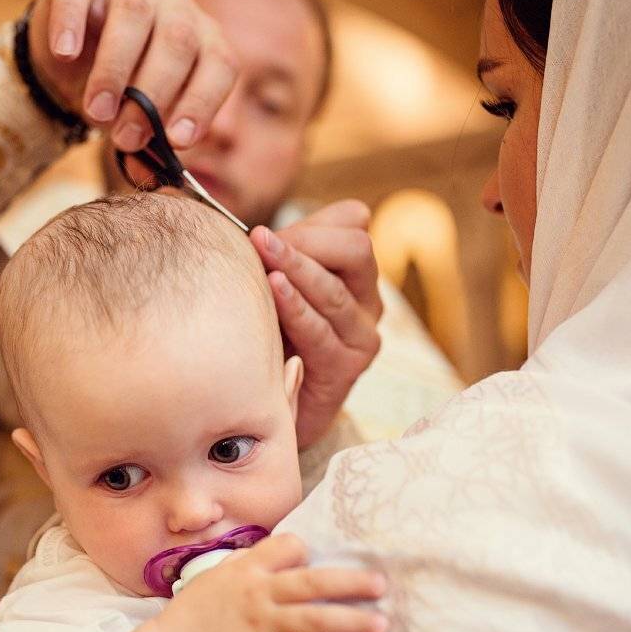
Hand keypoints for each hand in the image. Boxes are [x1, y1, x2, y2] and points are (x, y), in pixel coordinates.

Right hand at [29, 0, 236, 151]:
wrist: (67, 66)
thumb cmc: (118, 96)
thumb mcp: (139, 123)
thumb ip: (151, 146)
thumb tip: (155, 177)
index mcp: (203, 41)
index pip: (219, 65)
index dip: (202, 103)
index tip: (177, 141)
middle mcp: (176, 7)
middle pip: (178, 41)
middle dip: (151, 96)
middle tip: (125, 137)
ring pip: (134, 14)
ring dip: (114, 69)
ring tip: (94, 112)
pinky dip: (73, 24)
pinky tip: (66, 54)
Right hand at [155, 534, 387, 631]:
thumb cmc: (197, 612)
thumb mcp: (220, 575)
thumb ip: (254, 563)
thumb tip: (292, 551)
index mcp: (249, 569)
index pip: (288, 548)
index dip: (306, 552)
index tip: (320, 562)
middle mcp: (259, 594)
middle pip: (312, 583)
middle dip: (350, 583)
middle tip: (382, 585)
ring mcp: (261, 627)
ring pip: (314, 621)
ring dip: (351, 623)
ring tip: (382, 626)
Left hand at [252, 200, 383, 448]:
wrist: (273, 408)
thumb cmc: (272, 338)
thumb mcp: (278, 288)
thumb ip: (283, 253)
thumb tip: (264, 226)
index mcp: (356, 274)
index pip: (353, 225)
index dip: (312, 223)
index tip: (266, 232)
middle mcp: (368, 302)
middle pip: (357, 249)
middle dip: (307, 241)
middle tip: (262, 241)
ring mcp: (362, 336)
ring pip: (336, 289)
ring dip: (296, 268)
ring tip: (263, 252)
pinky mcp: (346, 368)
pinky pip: (320, 331)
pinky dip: (295, 307)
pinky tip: (273, 289)